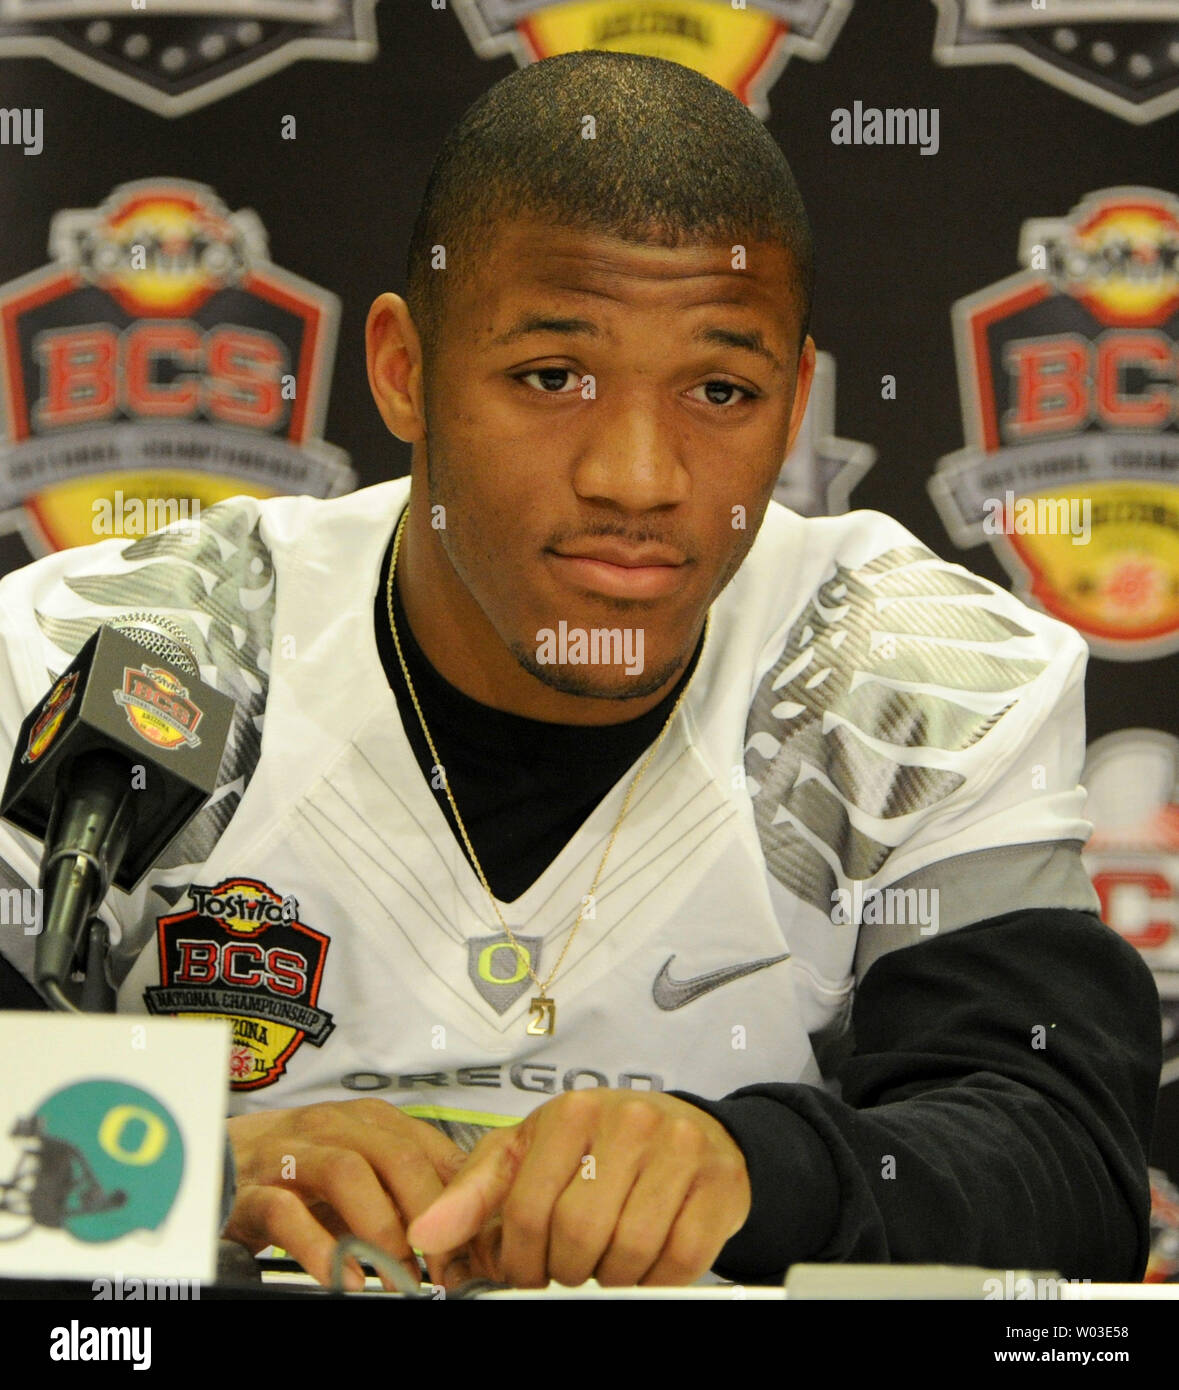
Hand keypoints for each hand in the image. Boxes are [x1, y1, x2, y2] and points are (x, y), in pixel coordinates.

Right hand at [224, 1098, 488, 1289]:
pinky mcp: (252, 1191)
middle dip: (426, 1213)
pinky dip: (322, 1250)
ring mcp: (290, 1154)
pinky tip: (346, 1280)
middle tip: (440, 1266)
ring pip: (348, 1173)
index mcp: (368, 1120)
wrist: (215, 1162)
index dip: (456, 1197)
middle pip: (395, 1156)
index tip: (469, 1246)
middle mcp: (332, 1126)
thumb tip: (464, 1224)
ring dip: (381, 1229)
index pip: (427, 1148)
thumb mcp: (359, 1168)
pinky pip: (289, 1214)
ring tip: (399, 1276)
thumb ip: (403, 1185)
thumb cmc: (299, 1168)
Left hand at [406, 1089, 752, 1288]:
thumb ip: (474, 1192)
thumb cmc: (600, 1145)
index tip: (524, 1272)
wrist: (688, 1130)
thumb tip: (423, 1236)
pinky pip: (680, 1260)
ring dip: (610, 1277)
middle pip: (579, 1235)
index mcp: (573, 1111)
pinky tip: (644, 1263)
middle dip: (566, 1269)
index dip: (520, 1260)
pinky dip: (656, 1279)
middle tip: (569, 1267)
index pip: (529, 1209)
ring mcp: (679, 1149)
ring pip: (628, 1253)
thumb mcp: (531, 1152)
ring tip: (605, 1261)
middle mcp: (630, 1121)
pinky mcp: (717, 1184)